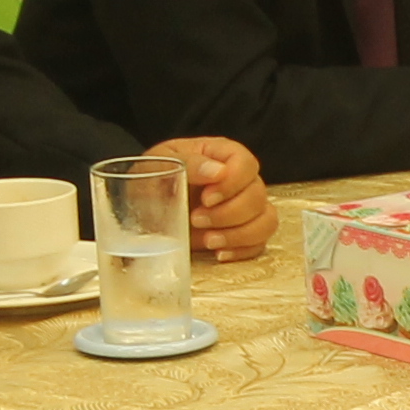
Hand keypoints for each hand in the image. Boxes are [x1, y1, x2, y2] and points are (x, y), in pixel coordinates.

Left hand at [155, 134, 276, 260]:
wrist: (144, 208)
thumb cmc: (152, 180)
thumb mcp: (159, 163)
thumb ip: (188, 163)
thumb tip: (218, 172)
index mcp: (222, 155)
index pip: (246, 164)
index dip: (232, 183)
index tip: (206, 198)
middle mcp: (241, 180)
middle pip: (258, 195)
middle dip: (229, 214)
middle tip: (196, 220)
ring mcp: (246, 208)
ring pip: (266, 221)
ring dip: (240, 235)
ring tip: (209, 241)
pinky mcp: (244, 233)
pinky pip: (259, 244)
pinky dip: (242, 251)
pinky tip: (218, 253)